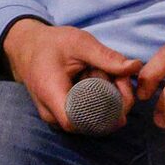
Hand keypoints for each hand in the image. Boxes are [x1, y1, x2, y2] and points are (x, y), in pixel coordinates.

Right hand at [0, 20, 139, 132]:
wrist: (29, 47)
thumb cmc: (52, 44)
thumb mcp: (80, 43)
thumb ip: (106, 57)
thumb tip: (135, 67)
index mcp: (51, 94)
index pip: (79, 121)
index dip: (107, 111)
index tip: (121, 88)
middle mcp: (52, 112)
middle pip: (92, 121)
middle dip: (114, 100)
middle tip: (116, 74)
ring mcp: (57, 116)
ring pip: (93, 118)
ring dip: (108, 98)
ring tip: (102, 73)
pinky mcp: (65, 114)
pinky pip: (88, 114)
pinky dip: (100, 98)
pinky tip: (99, 80)